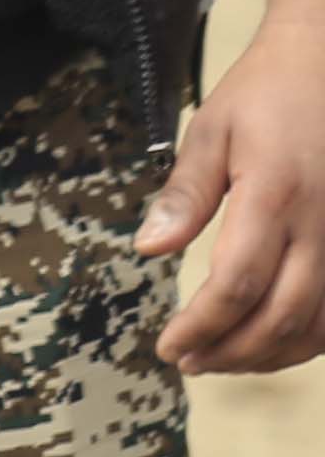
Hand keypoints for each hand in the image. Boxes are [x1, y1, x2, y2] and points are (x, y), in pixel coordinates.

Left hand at [150, 8, 324, 374]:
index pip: (236, 287)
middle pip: (281, 317)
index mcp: (276, 198)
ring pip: (319, 324)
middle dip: (232, 352)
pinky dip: (309, 338)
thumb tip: (148, 250)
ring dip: (270, 353)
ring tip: (222, 359)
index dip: (201, 328)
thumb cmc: (266, 93)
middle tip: (189, 363)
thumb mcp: (210, 131)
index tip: (167, 346)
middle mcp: (323, 226)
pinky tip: (273, 341)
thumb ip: (183, 195)